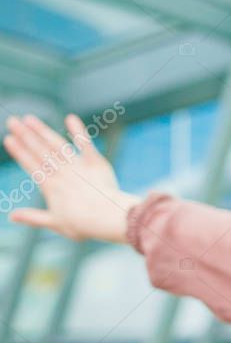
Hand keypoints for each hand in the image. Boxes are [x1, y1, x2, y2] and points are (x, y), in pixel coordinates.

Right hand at [2, 113, 140, 242]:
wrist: (108, 217)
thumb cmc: (83, 224)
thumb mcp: (54, 222)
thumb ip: (33, 217)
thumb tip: (11, 216)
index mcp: (50, 187)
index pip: (31, 165)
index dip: (19, 152)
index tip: (9, 139)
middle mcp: (61, 173)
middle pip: (40, 151)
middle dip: (25, 135)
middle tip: (12, 121)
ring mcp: (78, 166)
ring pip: (57, 145)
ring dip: (42, 131)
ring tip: (29, 119)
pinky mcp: (96, 162)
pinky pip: (86, 144)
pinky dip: (78, 132)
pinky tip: (71, 118)